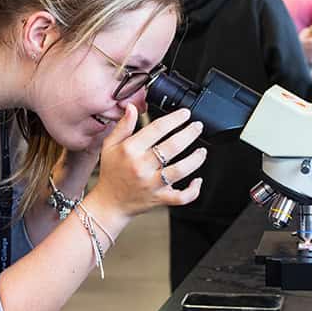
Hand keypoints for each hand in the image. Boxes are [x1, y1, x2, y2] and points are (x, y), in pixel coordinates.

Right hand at [87, 105, 205, 227]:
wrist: (109, 203)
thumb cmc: (111, 173)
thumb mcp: (110, 145)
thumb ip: (123, 126)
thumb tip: (132, 107)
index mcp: (130, 150)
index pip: (157, 129)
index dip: (175, 119)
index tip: (185, 114)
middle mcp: (142, 166)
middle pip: (172, 146)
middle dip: (190, 134)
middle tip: (197, 126)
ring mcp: (152, 184)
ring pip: (180, 170)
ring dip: (195, 159)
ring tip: (202, 151)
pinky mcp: (160, 199)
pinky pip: (181, 197)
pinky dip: (193, 190)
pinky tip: (197, 180)